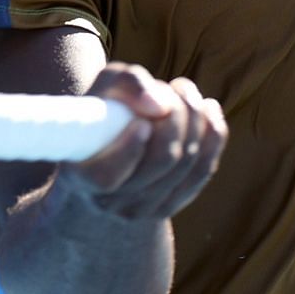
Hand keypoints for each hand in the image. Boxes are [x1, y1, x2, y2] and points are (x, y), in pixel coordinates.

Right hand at [60, 63, 227, 219]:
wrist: (107, 148)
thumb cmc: (105, 111)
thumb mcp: (107, 86)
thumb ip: (128, 83)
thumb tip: (159, 106)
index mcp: (81, 177)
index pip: (108, 177)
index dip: (130, 149)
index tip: (142, 121)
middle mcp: (110, 202)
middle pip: (163, 160)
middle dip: (178, 115)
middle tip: (175, 87)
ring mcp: (142, 210)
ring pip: (187, 163)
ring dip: (195, 118)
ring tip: (185, 91)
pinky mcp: (169, 205)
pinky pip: (204, 171)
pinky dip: (213, 136)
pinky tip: (209, 109)